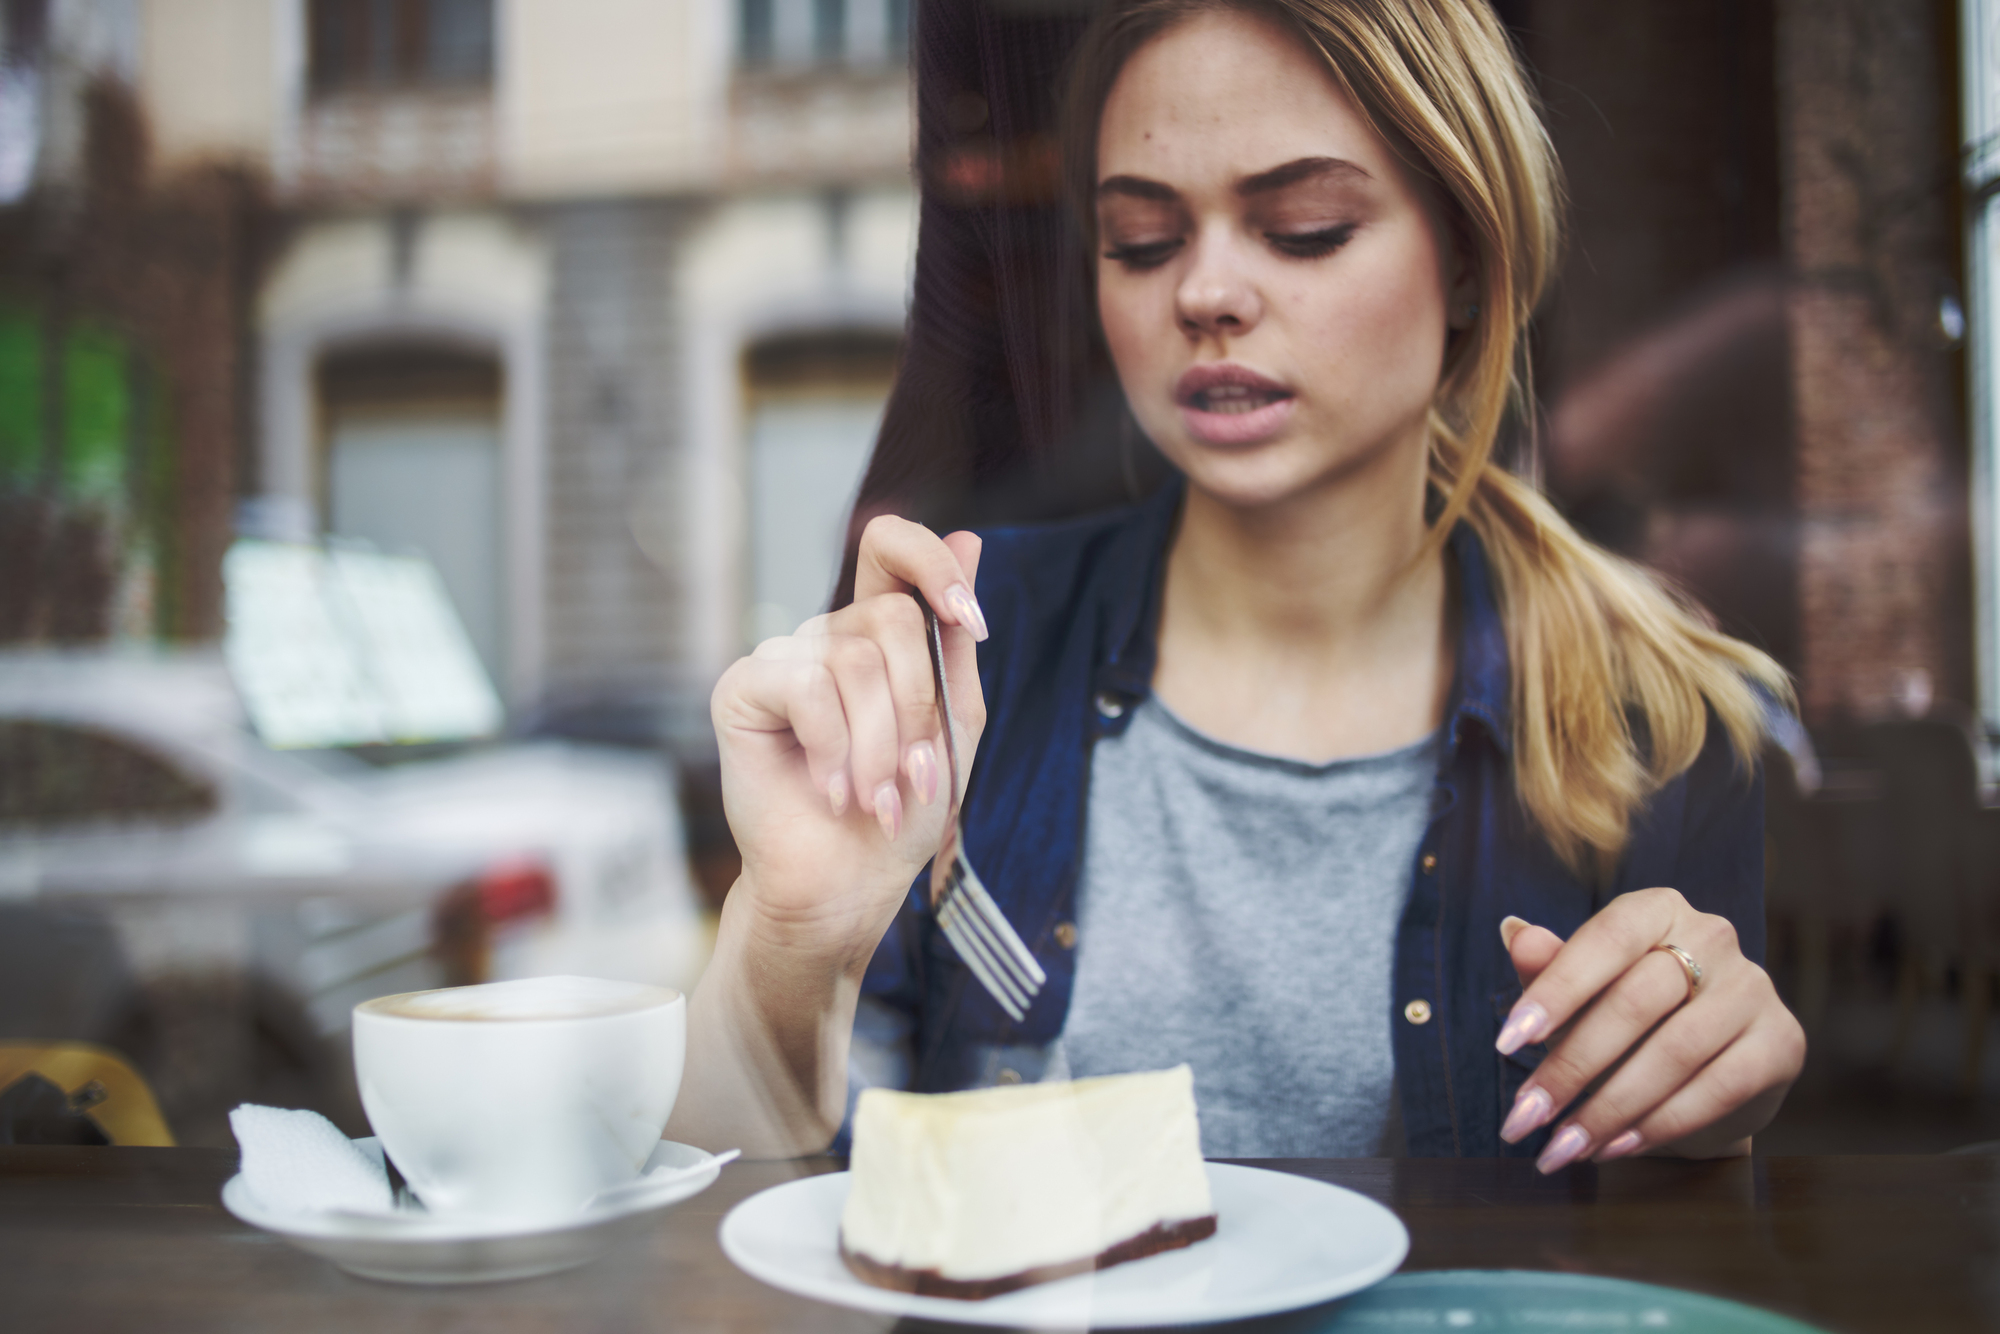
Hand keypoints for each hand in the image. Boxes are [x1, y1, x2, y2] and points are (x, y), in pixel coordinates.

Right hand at [710, 515, 987, 962]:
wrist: (848, 883)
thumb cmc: (902, 808)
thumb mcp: (951, 720)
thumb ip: (955, 637)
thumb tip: (971, 539)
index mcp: (878, 634)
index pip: (892, 546)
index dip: (932, 563)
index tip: (971, 621)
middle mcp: (828, 636)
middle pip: (892, 617)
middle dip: (917, 706)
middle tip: (912, 774)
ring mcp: (783, 658)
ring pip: (854, 660)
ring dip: (879, 745)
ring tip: (874, 797)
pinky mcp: (743, 689)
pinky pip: (805, 686)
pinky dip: (832, 747)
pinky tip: (830, 789)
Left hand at [1494, 887, 1805, 1171]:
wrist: (1706, 1069)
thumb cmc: (1629, 1021)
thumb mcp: (1582, 993)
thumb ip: (1549, 967)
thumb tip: (1514, 932)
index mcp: (1657, 909)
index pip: (1605, 939)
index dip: (1555, 990)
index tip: (1505, 1042)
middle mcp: (1713, 936)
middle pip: (1636, 1002)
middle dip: (1573, 1066)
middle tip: (1527, 1116)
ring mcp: (1754, 988)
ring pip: (1675, 1051)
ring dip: (1611, 1107)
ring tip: (1565, 1146)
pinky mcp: (1781, 1041)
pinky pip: (1718, 1087)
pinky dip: (1661, 1122)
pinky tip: (1617, 1146)